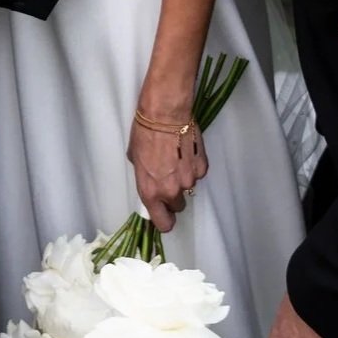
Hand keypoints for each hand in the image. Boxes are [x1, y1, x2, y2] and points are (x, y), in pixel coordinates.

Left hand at [128, 114, 207, 233]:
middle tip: (169, 176)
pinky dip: (193, 165)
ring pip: (188, 188)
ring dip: (183, 178)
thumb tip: (151, 178)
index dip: (164, 219)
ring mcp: (189, 180)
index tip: (164, 212)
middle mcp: (171, 191)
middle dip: (173, 195)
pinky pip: (198, 173)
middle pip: (178, 206)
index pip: (163, 224)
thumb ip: (144, 176)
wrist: (165, 113)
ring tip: (176, 157)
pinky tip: (185, 150)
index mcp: (151, 192)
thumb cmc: (144, 132)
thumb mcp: (135, 158)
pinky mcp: (202, 167)